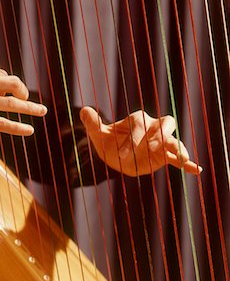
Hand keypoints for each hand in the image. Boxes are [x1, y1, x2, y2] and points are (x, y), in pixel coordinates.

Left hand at [80, 107, 201, 176]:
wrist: (116, 156)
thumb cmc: (108, 142)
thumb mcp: (98, 134)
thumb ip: (93, 123)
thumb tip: (83, 110)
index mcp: (137, 120)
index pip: (140, 126)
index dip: (132, 140)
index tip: (123, 156)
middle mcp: (152, 127)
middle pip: (165, 124)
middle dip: (159, 136)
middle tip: (151, 149)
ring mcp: (159, 142)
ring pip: (173, 139)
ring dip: (177, 147)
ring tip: (182, 157)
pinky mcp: (163, 155)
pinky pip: (177, 157)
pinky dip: (187, 163)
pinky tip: (196, 170)